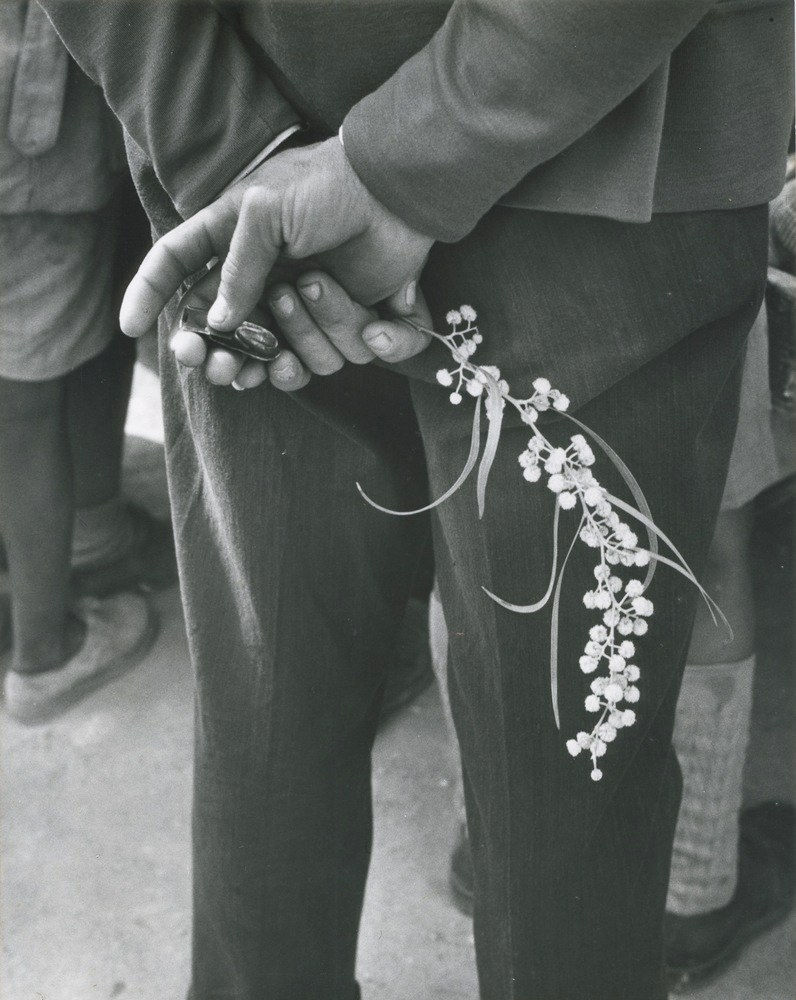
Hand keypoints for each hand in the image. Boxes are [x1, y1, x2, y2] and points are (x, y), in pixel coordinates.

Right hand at [120, 137, 433, 339]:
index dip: (147, 296)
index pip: (173, 267)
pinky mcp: (338, 324)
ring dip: (302, 332)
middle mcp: (258, 280)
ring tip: (312, 286)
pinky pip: (334, 358)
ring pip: (282, 355)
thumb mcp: (268, 211)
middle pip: (222, 337)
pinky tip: (375, 324)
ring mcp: (297, 306)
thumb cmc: (327, 187)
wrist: (395, 194)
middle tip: (220, 368)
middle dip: (220, 358)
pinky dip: (355, 340)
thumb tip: (219, 321)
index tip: (129, 328)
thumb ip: (238, 266)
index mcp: (227, 240)